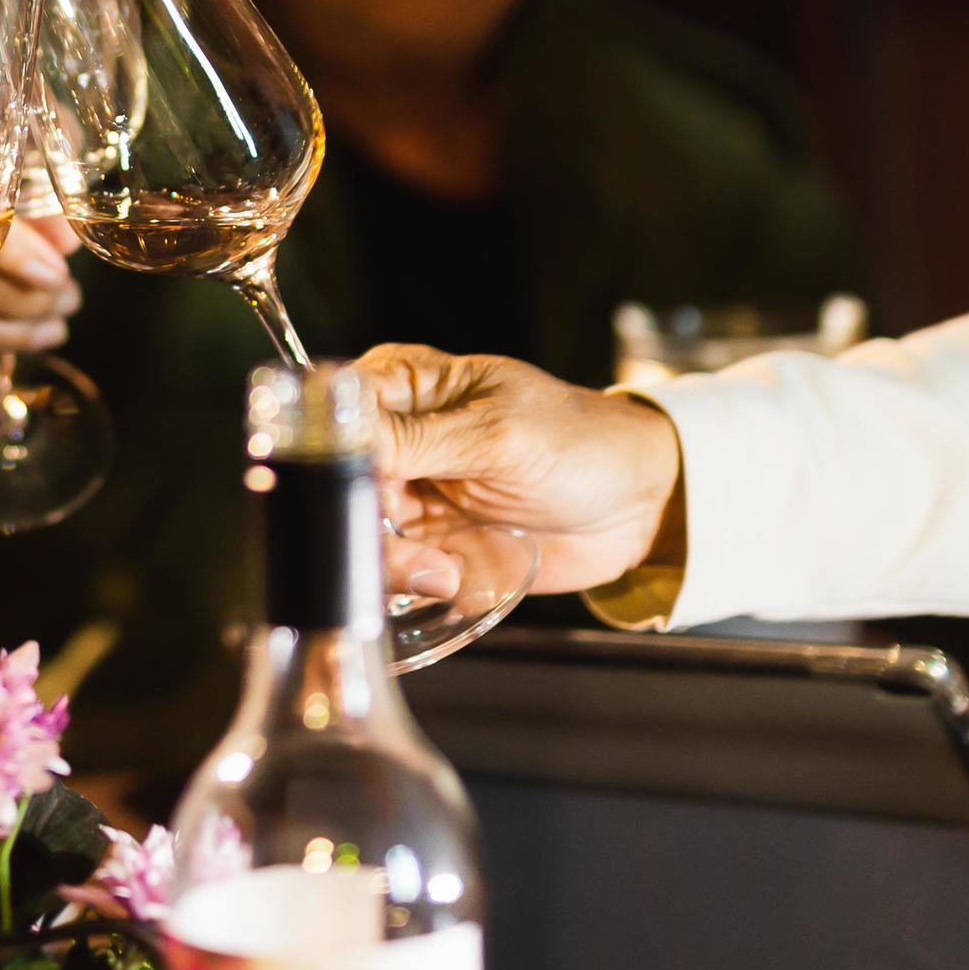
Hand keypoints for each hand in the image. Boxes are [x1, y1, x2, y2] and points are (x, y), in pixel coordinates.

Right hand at [355, 344, 684, 596]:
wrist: (637, 507)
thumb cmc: (579, 443)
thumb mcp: (498, 434)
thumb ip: (416, 439)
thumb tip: (343, 437)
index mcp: (405, 385)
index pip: (331, 411)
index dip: (336, 455)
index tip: (370, 488)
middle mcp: (396, 439)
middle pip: (334, 484)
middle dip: (362, 523)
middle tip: (407, 538)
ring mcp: (409, 495)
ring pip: (357, 536)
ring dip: (392, 563)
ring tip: (442, 569)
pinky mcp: (428, 544)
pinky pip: (391, 573)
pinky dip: (417, 584)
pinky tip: (455, 577)